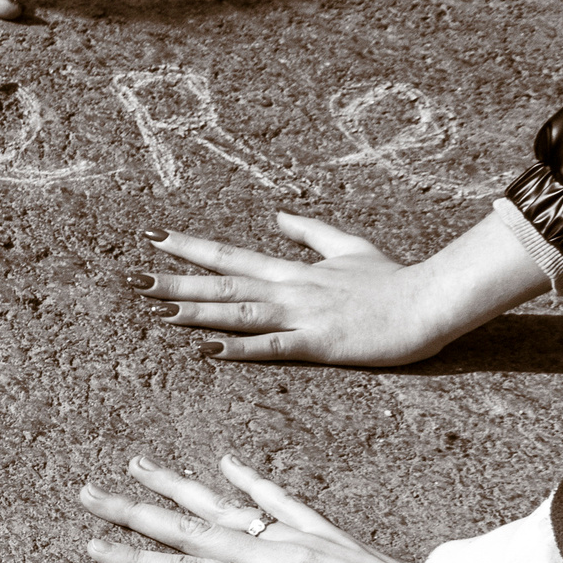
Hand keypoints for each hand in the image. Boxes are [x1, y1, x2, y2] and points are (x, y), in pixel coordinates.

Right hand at [79, 455, 442, 562]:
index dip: (136, 561)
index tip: (92, 545)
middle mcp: (280, 557)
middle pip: (194, 531)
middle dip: (137, 512)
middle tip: (89, 492)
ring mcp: (304, 541)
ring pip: (227, 508)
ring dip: (179, 486)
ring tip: (138, 463)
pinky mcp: (329, 537)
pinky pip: (282, 500)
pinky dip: (251, 480)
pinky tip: (224, 461)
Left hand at [127, 208, 550, 365]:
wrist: (432, 300)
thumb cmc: (395, 279)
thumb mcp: (350, 247)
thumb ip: (311, 231)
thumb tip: (278, 214)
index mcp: (291, 271)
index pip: (229, 255)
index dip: (188, 247)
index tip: (151, 237)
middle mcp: (289, 290)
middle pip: (222, 284)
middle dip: (174, 282)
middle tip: (130, 278)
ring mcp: (302, 315)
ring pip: (238, 313)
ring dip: (195, 312)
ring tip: (155, 310)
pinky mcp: (319, 342)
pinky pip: (272, 346)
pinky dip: (238, 348)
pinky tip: (207, 349)